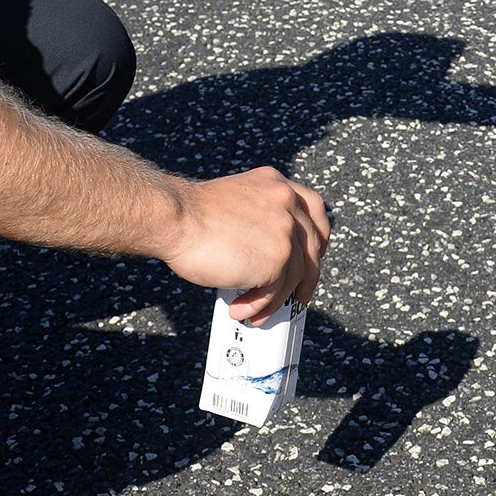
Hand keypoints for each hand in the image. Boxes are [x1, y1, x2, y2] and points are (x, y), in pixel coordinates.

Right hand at [163, 167, 331, 320]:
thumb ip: (259, 216)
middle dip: (307, 277)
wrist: (177, 218)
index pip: (314, 208)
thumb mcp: (237, 200)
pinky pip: (276, 291)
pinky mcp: (278, 258)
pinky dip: (260, 305)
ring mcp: (285, 229)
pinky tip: (241, 309)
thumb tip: (266, 254)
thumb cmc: (192, 214)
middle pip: (313, 245)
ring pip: (295, 275)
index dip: (318, 236)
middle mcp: (286, 202)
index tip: (314, 255)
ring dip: (273, 299)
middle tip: (298, 297)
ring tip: (251, 311)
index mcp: (276, 184)